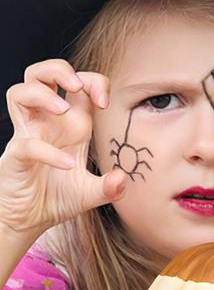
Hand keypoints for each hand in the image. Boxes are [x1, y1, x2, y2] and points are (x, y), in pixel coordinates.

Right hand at [0, 60, 126, 236]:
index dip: (93, 82)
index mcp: (71, 123)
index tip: (105, 102)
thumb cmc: (56, 197)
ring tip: (62, 110)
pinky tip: (66, 164)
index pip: (78, 83)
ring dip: (42, 95)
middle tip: (77, 86)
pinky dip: (48, 151)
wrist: (27, 220)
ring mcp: (28, 136)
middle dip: (59, 69)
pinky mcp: (16, 156)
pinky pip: (26, 143)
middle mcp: (48, 123)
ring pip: (19, 92)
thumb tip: (122, 179)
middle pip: (41, 73)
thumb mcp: (91, 193)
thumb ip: (110, 187)